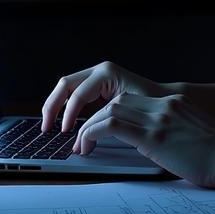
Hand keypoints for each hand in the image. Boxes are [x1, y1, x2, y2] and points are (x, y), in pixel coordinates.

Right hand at [41, 61, 169, 132]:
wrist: (168, 99)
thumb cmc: (155, 105)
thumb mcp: (131, 111)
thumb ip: (107, 123)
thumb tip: (86, 142)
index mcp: (107, 74)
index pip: (77, 94)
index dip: (68, 114)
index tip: (66, 132)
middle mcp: (100, 71)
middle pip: (65, 85)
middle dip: (53, 106)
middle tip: (47, 127)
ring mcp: (98, 76)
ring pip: (67, 87)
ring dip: (56, 105)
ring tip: (50, 125)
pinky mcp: (99, 85)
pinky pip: (75, 92)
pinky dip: (66, 106)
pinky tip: (64, 121)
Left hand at [74, 92, 214, 187]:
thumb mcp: (195, 136)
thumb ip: (174, 133)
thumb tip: (157, 148)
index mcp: (175, 103)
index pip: (132, 101)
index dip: (110, 115)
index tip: (99, 131)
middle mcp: (165, 105)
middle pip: (117, 102)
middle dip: (94, 120)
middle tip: (83, 139)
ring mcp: (160, 118)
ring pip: (110, 111)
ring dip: (89, 128)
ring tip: (81, 146)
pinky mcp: (155, 135)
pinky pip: (112, 125)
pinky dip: (93, 133)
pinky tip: (88, 146)